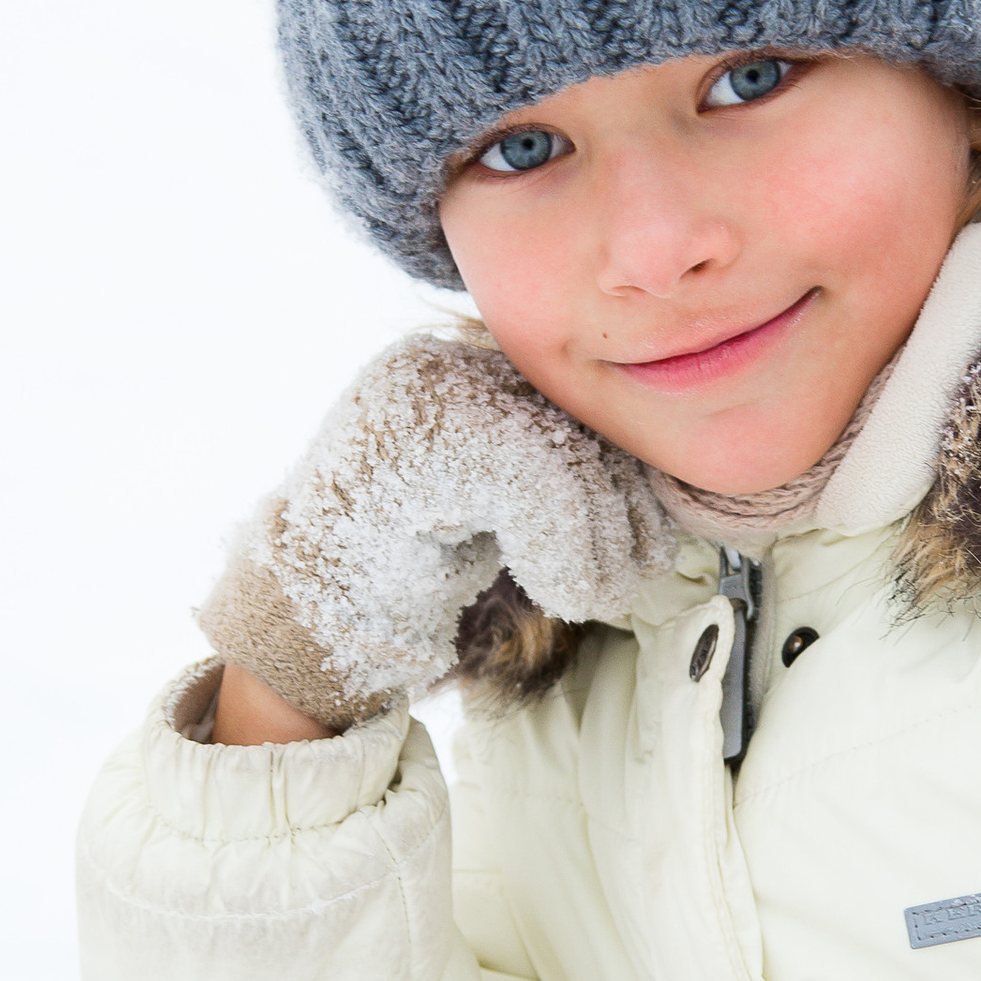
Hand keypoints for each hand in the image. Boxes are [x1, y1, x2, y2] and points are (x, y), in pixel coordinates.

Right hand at [197, 331, 675, 730]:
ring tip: (592, 596)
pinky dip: (569, 553)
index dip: (626, 476)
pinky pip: (539, 481)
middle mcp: (443, 362)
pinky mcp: (420, 440)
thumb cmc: (413, 567)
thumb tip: (668, 481)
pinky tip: (557, 593)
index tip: (642, 542)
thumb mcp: (497, 505)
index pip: (580, 404)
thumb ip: (559, 470)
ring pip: (568, 456)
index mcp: (465, 367)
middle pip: (581, 422)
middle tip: (628, 578)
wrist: (312, 618)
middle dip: (626, 511)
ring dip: (602, 547)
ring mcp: (422, 394)